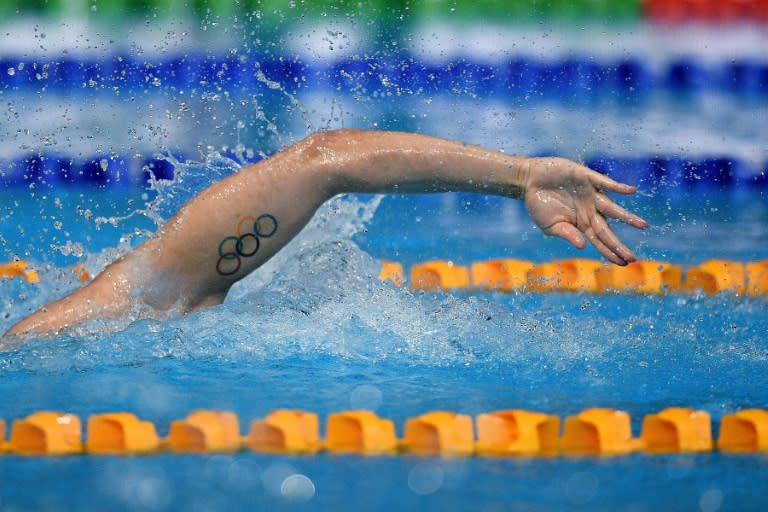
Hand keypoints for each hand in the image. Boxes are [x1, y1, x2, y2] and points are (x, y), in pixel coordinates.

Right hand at [522, 157, 648, 264]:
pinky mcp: (586, 177)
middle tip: (633, 258)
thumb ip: (567, 234)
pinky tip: (631, 191)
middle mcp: (589, 210)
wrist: (528, 181)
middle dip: (619, 244)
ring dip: (627, 217)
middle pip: (607, 230)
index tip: (624, 263)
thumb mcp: (550, 225)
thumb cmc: (538, 204)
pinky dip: (617, 187)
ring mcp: (590, 194)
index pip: (600, 241)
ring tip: (643, 226)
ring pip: (612, 208)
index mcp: (581, 223)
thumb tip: (583, 247)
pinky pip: (605, 183)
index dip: (611, 252)